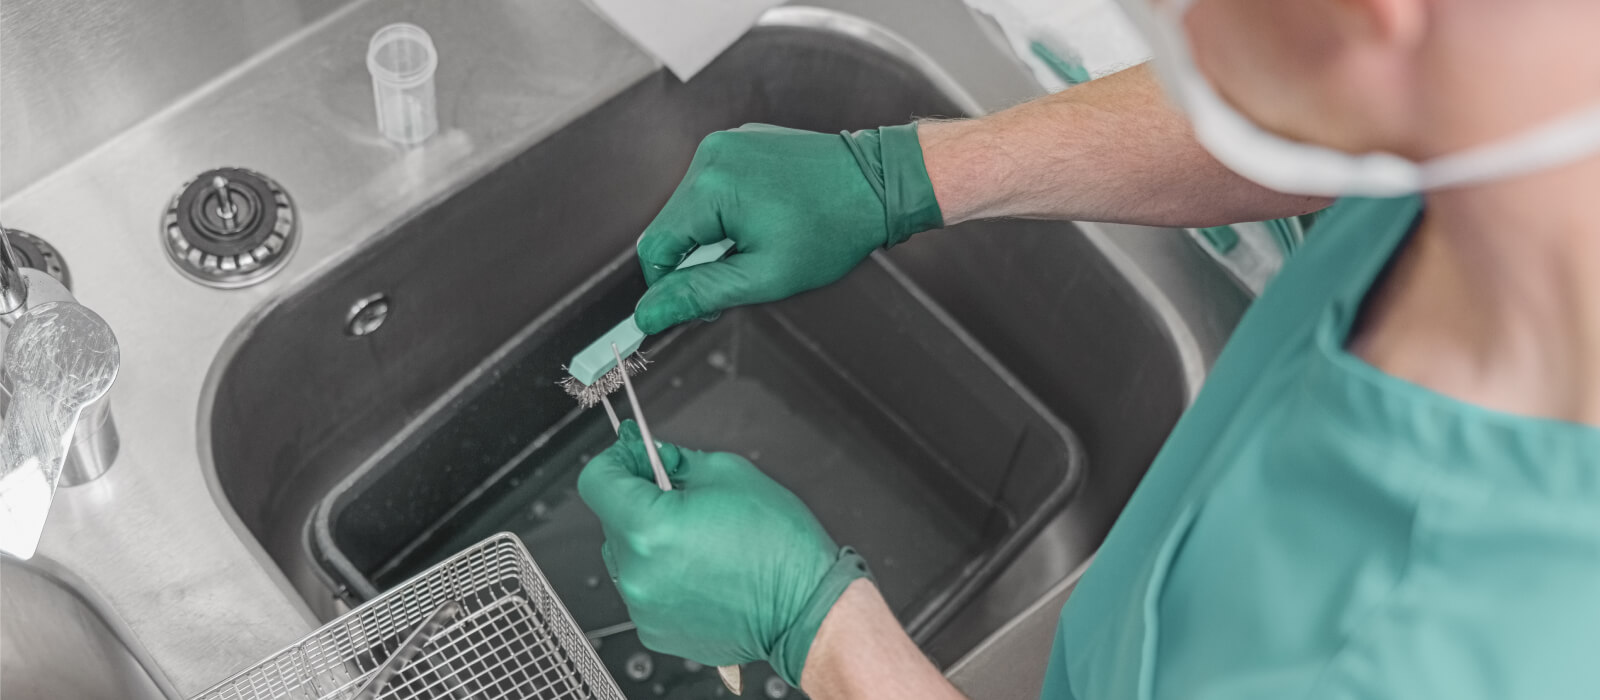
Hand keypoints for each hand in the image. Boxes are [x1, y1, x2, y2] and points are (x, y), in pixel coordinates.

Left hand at [576, 421, 869, 685]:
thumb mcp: (728, 475)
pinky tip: (700, 569)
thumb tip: (650, 457)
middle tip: (680, 496)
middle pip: (611, 519)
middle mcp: (638, 573)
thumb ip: (676, 462)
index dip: (615, 461)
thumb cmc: (780, 548)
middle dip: (640, 500)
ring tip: (698, 540)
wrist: (806, 608)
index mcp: (649, 528)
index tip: (631, 457)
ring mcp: (644, 607)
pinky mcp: (656, 630)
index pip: (596, 481)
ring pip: (626, 556)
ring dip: (649, 540)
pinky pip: (643, 589)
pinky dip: (662, 574)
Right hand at [633, 123, 942, 333]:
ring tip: (761, 243)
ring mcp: (725, 143)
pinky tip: (767, 219)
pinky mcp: (740, 142)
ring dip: (713, 237)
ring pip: (690, 209)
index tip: (699, 305)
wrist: (880, 183)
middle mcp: (710, 155)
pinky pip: (713, 187)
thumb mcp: (764, 276)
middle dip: (698, 260)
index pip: (655, 248)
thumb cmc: (832, 230)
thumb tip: (647, 314)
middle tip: (744, 275)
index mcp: (710, 186)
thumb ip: (700, 294)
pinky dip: (727, 213)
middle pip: (671, 227)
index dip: (670, 286)